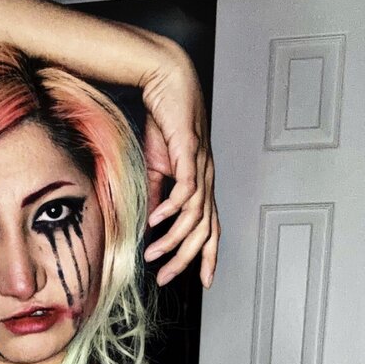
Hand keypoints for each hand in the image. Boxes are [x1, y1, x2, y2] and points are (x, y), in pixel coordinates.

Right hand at [139, 38, 219, 289]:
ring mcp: (201, 167)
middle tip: (165, 277)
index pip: (212, 228)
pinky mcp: (190, 152)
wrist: (167, 82)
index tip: (203, 281)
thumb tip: (152, 223)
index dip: (209, 256)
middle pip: (204, 230)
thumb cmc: (165, 122)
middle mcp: (207, 180)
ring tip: (153, 254)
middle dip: (186, 259)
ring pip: (194, 216)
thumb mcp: (157, 167)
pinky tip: (156, 221)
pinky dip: (171, 209)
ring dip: (173, 239)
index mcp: (202, 185)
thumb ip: (157, 195)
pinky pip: (186, 189)